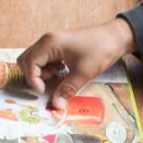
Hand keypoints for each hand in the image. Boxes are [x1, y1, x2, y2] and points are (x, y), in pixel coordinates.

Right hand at [15, 19, 135, 108]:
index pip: (29, 63)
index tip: (43, 92)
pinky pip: (44, 58)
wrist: (115, 37)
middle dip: (33, 76)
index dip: (33, 80)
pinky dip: (48, 68)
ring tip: (56, 78)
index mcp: (50, 43)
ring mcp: (52, 42)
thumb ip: (67, 89)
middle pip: (27, 60)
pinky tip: (61, 72)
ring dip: (40, 72)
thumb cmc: (100, 50)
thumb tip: (56, 105)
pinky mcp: (58, 46)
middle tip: (47, 85)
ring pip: (34, 59)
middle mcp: (47, 40)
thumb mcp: (83, 73)